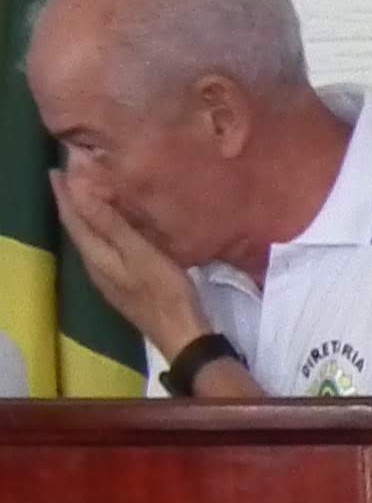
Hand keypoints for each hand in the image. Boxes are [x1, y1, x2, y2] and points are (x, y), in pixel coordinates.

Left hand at [48, 169, 204, 359]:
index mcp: (97, 256)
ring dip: (87, 216)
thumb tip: (80, 193)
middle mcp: (96, 266)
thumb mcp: (140, 253)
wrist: (181, 334)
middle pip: (77, 229)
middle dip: (72, 202)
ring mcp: (109, 277)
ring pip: (90, 239)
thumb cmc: (165, 291)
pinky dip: (102, 230)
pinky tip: (114, 226)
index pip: (73, 219)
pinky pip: (104, 249)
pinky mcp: (124, 283)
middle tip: (71, 175)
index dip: (64, 194)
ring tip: (89, 194)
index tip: (58, 168)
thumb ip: (111, 224)